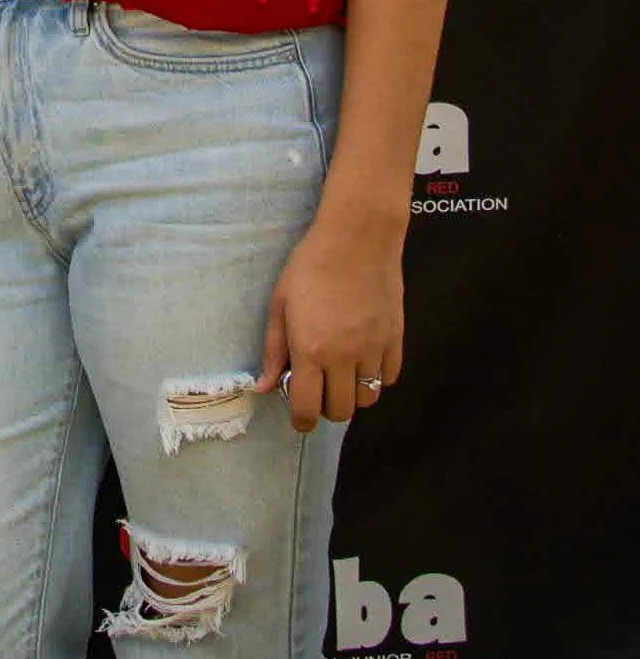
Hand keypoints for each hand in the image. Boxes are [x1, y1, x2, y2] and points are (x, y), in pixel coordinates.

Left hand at [254, 219, 403, 431]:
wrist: (358, 237)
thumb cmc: (310, 265)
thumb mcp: (280, 304)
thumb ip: (273, 350)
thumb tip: (263, 387)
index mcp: (310, 350)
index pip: (307, 410)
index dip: (300, 421)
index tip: (298, 416)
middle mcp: (344, 358)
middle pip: (339, 411)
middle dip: (325, 407)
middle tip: (317, 386)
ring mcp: (373, 350)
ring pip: (367, 400)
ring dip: (351, 394)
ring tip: (340, 373)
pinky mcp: (395, 340)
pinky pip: (388, 378)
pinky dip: (375, 378)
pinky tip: (363, 358)